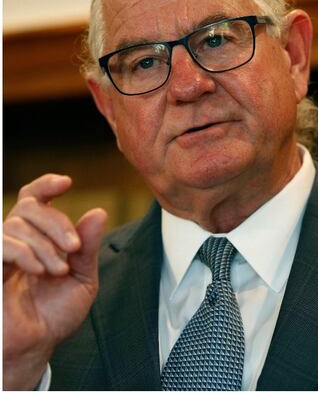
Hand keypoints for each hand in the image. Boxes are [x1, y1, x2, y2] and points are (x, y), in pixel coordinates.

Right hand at [3, 174, 106, 389]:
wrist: (37, 346)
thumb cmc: (56, 314)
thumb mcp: (82, 277)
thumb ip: (87, 247)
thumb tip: (97, 212)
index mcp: (38, 239)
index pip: (34, 199)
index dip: (46, 185)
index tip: (66, 183)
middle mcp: (16, 241)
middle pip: (29, 206)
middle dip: (57, 222)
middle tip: (73, 248)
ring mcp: (1, 255)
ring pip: (16, 223)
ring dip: (45, 245)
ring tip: (59, 270)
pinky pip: (2, 244)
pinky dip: (25, 252)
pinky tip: (40, 271)